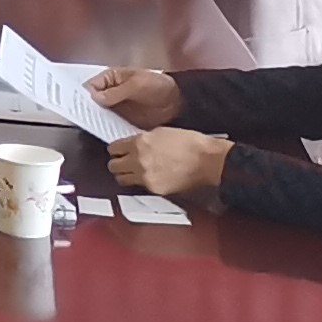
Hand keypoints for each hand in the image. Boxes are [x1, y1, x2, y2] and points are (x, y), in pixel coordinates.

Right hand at [85, 67, 179, 124]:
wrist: (178, 102)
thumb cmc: (158, 86)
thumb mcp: (137, 84)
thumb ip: (116, 92)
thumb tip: (95, 98)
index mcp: (110, 78)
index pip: (90, 86)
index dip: (83, 95)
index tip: (79, 105)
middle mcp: (109, 92)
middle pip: (91, 101)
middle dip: (87, 109)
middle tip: (84, 118)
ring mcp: (115, 107)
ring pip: (98, 114)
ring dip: (96, 120)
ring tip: (93, 127)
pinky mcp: (122, 120)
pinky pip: (110, 125)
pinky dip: (107, 129)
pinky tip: (105, 133)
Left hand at [106, 126, 230, 198]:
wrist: (208, 161)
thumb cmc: (192, 145)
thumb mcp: (162, 132)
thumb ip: (143, 139)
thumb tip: (134, 143)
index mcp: (140, 143)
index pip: (113, 148)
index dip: (115, 149)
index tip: (118, 150)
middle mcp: (139, 160)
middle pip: (113, 165)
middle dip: (117, 162)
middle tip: (122, 161)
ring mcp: (146, 177)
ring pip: (121, 179)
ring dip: (124, 174)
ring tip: (132, 171)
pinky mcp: (155, 189)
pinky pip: (139, 187)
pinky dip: (142, 182)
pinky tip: (150, 177)